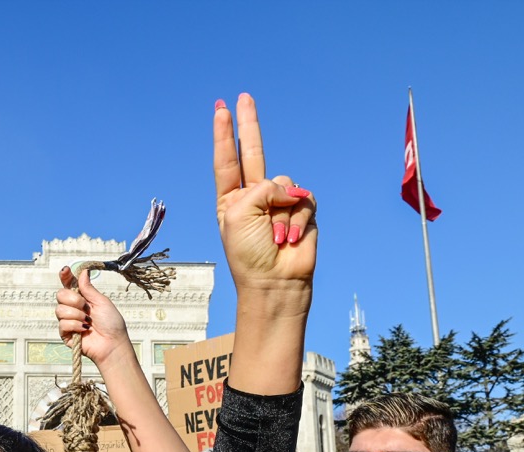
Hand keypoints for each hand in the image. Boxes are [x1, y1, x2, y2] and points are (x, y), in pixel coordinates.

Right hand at [55, 267, 134, 370]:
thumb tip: (83, 271)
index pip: (69, 284)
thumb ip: (89, 288)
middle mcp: (73, 308)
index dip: (65, 276)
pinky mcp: (65, 333)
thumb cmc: (111, 323)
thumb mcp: (102, 302)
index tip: (66, 271)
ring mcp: (68, 321)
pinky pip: (63, 323)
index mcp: (82, 298)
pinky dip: (75, 325)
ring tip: (87, 321)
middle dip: (74, 300)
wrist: (112, 343)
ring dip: (76, 314)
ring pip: (59, 309)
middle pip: (60, 294)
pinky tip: (84, 330)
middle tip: (86, 307)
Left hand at [213, 94, 316, 303]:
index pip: (227, 161)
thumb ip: (259, 188)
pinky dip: (296, 221)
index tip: (221, 109)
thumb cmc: (248, 253)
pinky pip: (303, 201)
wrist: (274, 282)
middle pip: (253, 152)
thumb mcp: (239, 215)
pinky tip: (289, 240)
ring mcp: (279, 203)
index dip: (224, 135)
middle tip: (243, 97)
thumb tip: (289, 188)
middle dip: (248, 124)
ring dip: (280, 212)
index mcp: (231, 200)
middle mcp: (255, 197)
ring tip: (273, 238)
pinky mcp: (302, 211)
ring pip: (284, 183)